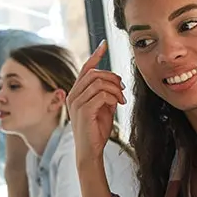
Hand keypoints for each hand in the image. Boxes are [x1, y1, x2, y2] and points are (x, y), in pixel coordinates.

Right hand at [68, 41, 125, 164]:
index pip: (85, 69)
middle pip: (95, 73)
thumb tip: (115, 82)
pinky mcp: (83, 111)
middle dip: (112, 78)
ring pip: (98, 82)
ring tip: (121, 99)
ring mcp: (76, 103)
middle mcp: (73, 95)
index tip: (104, 44)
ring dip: (115, 89)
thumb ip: (106, 93)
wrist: (90, 151)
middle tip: (123, 89)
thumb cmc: (96, 130)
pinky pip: (101, 94)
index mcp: (77, 93)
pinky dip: (112, 97)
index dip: (95, 56)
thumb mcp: (103, 107)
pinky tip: (117, 105)